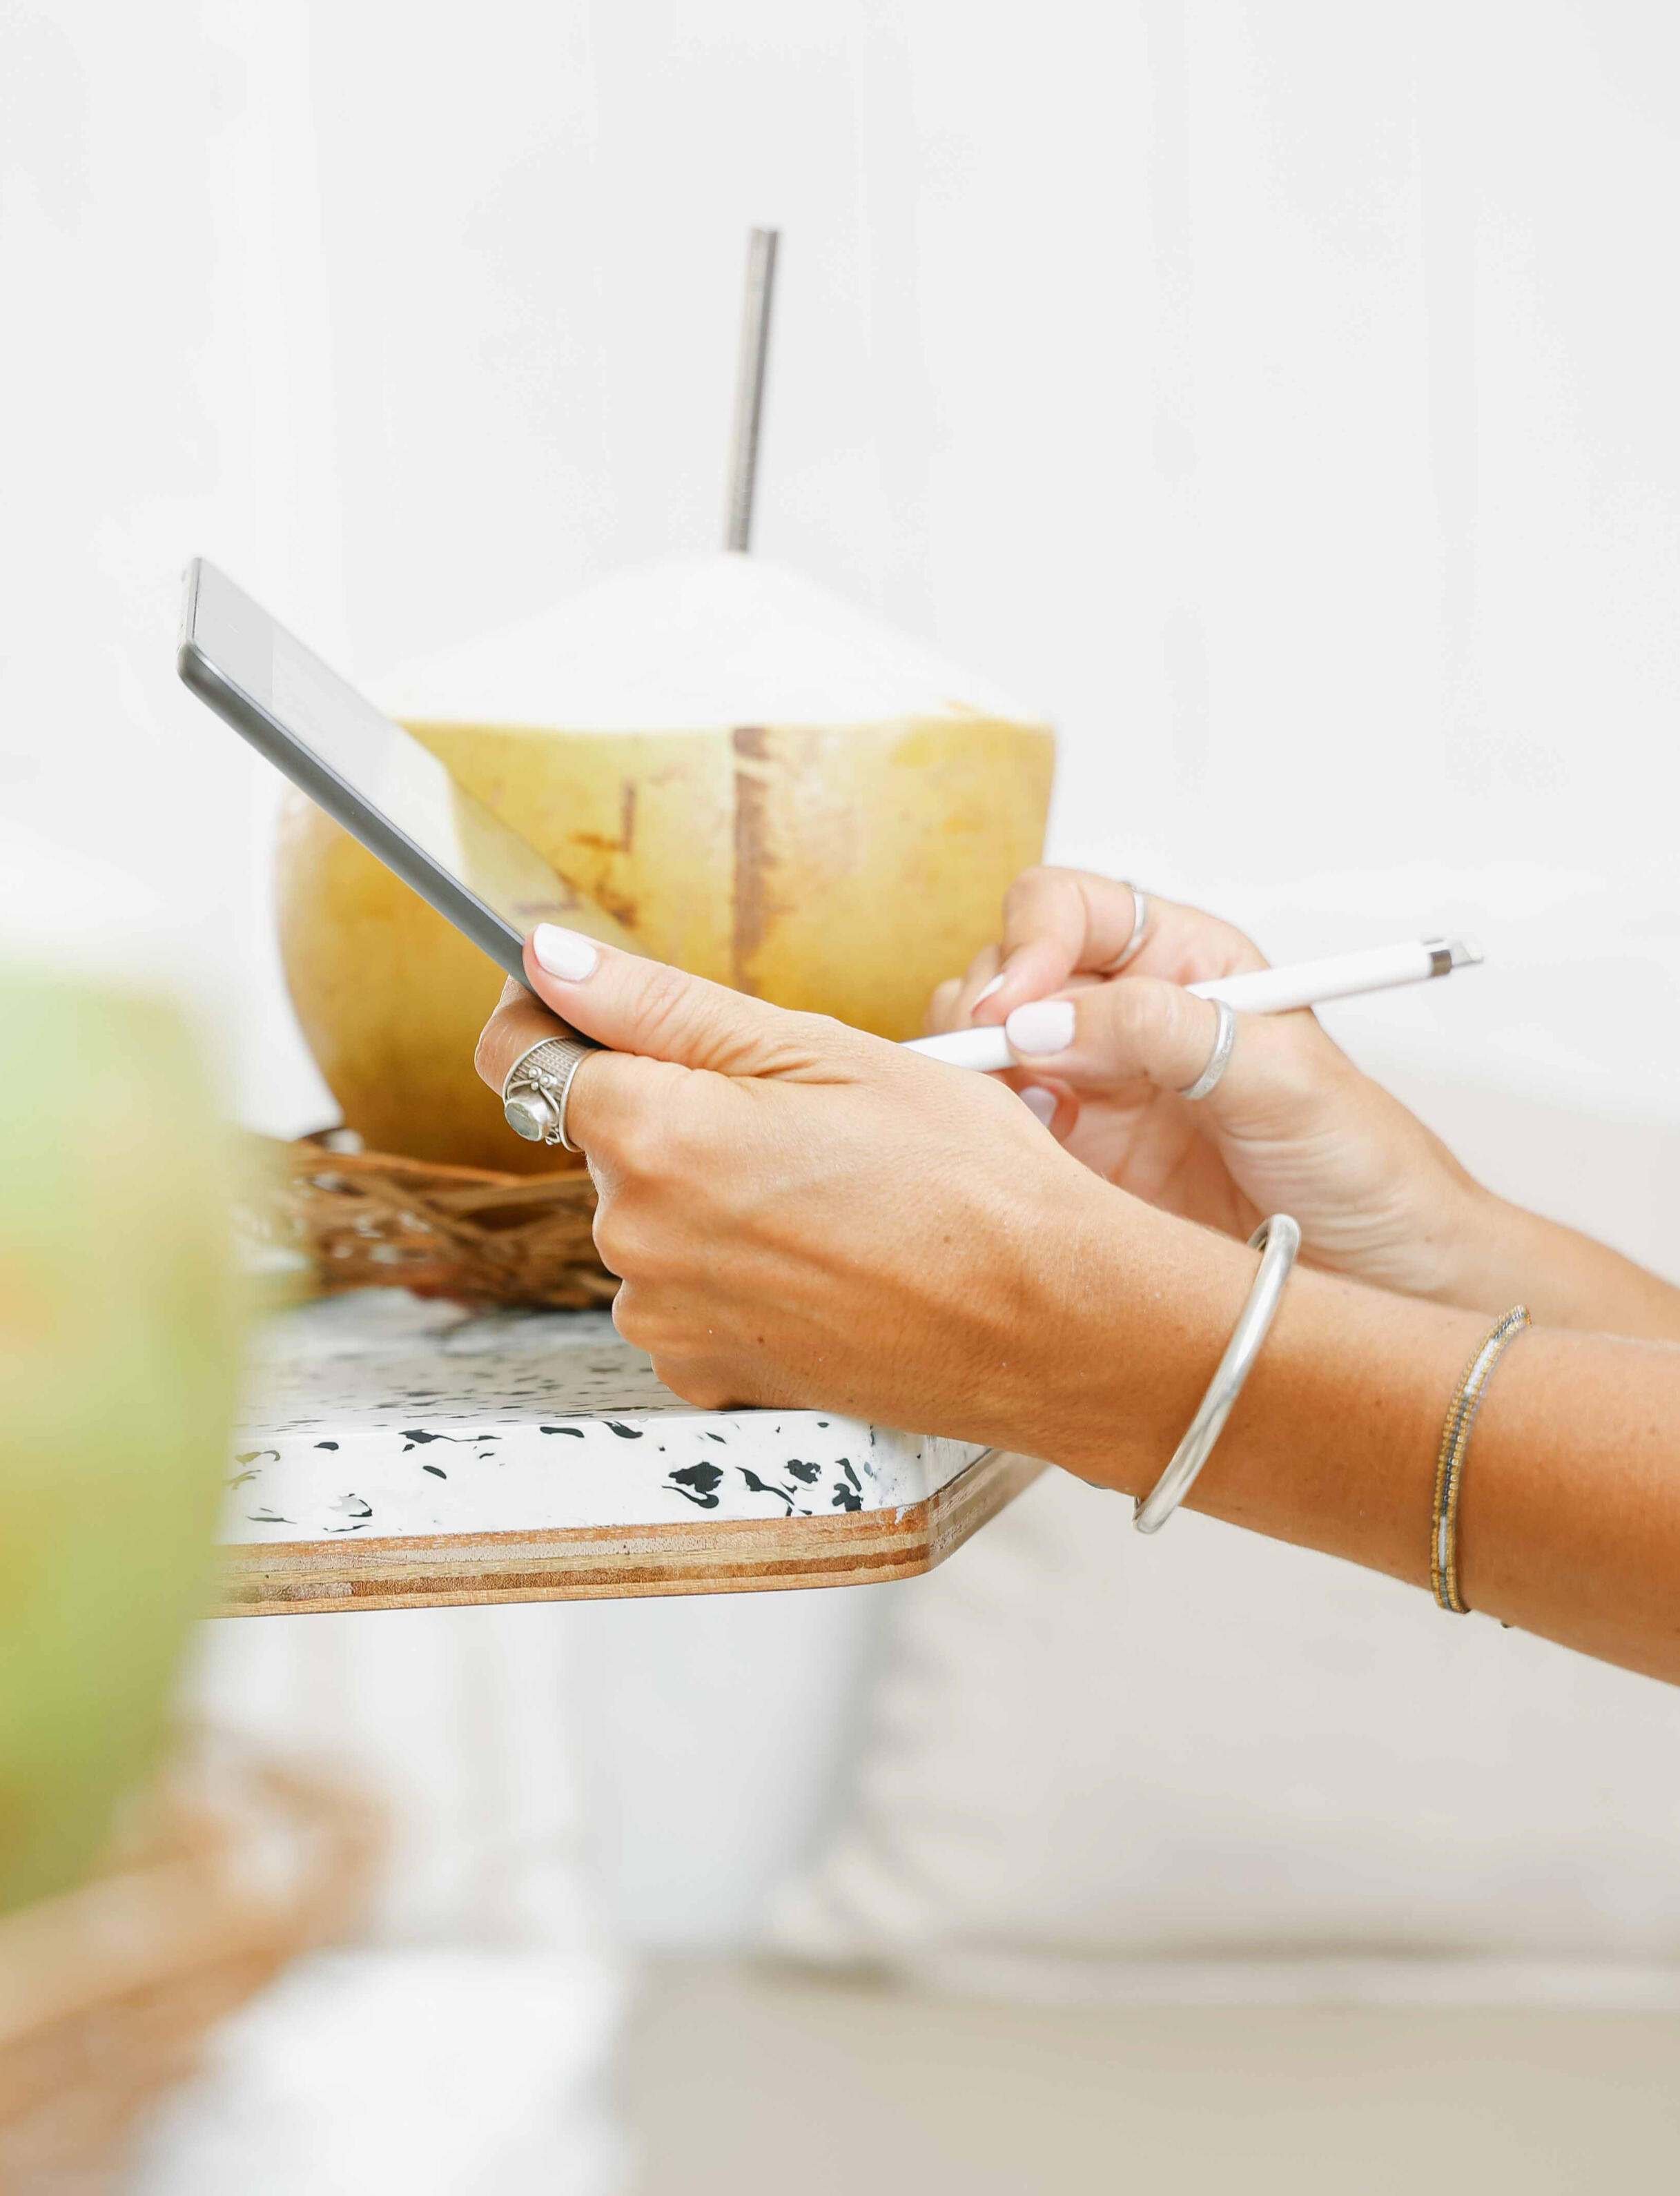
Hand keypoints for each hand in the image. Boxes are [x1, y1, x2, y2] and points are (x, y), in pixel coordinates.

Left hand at [472, 927, 1144, 1444]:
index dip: (552, 1012)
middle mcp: (634, 1235)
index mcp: (654, 1132)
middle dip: (676, 1112)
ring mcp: (666, 1316)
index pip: (519, 1052)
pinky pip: (685, 1294)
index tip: (593, 1004)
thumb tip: (544, 958)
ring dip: (710, 1197)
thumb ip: (657, 1003)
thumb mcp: (819, 1048)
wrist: (1049, 1320)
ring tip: (829, 1199)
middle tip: (802, 1120)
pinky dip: (734, 1273)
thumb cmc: (964, 1176)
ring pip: (650, 1218)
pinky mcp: (705, 1372)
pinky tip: (822, 1263)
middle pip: (606, 1139)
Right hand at [926, 867, 1490, 1305]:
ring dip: (978, 1076)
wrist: (1389, 1282)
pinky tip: (1030, 1168)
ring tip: (1030, 1122)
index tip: (1012, 1005)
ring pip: (986, 1050)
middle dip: (986, 1010)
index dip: (1029, 940)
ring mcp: (1094, 1091)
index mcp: (1187, 963)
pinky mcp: (1076, 1167)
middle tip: (996, 1072)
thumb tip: (1043, 1016)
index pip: (1071, 908)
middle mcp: (1128, 1018)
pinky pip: (996, 1132)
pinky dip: (985, 1139)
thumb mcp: (1284, 1080)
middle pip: (1008, 972)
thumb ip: (1167, 1031)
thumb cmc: (1366, 1168)